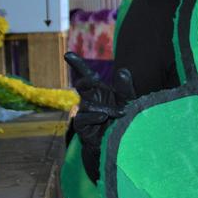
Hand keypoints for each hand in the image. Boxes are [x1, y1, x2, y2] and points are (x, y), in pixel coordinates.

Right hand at [65, 52, 135, 180]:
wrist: (120, 144)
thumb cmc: (124, 120)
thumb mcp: (129, 102)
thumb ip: (126, 87)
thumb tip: (123, 70)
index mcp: (101, 91)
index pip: (88, 75)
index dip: (77, 64)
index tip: (67, 54)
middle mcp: (90, 99)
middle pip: (82, 84)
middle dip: (85, 80)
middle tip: (93, 81)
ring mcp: (84, 113)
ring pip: (87, 104)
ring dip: (104, 107)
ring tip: (119, 113)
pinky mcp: (83, 127)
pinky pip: (83, 118)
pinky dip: (94, 116)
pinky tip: (104, 116)